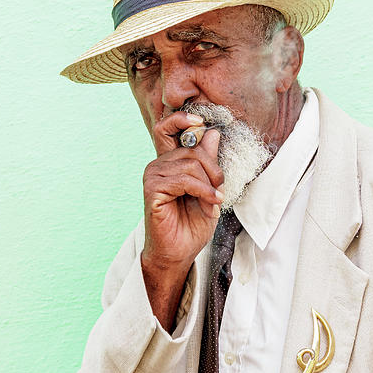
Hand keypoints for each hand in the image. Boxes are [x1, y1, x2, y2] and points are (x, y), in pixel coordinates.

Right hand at [140, 111, 224, 330]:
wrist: (178, 253)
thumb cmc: (191, 223)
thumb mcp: (208, 188)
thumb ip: (208, 162)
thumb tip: (212, 132)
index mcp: (170, 161)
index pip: (167, 127)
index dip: (182, 119)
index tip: (202, 122)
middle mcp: (158, 164)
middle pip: (192, 148)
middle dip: (214, 168)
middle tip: (220, 190)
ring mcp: (153, 176)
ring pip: (191, 163)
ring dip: (210, 185)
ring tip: (213, 203)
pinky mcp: (152, 190)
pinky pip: (184, 180)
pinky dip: (203, 191)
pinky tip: (209, 204)